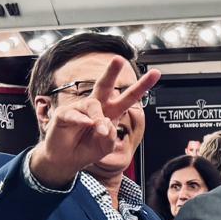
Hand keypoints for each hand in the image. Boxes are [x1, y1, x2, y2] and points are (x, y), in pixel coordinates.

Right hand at [30, 57, 160, 186]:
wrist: (66, 159)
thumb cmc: (87, 149)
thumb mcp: (106, 148)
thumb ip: (111, 138)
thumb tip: (105, 124)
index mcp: (111, 112)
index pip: (129, 97)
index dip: (142, 86)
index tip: (155, 73)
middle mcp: (97, 107)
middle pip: (105, 85)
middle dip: (112, 71)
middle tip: (119, 60)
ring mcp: (80, 108)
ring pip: (93, 104)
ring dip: (98, 118)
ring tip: (100, 131)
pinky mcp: (64, 114)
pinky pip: (75, 114)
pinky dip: (81, 120)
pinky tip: (85, 124)